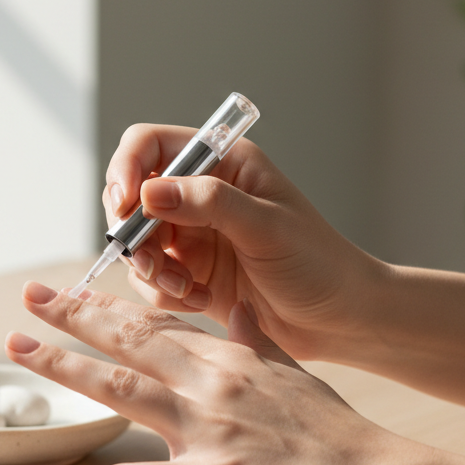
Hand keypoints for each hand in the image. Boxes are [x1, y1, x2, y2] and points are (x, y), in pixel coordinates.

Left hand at [5, 283, 435, 464]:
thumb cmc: (339, 433)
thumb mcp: (296, 371)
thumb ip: (258, 342)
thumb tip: (242, 310)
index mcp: (229, 358)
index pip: (156, 321)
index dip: (109, 305)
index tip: (74, 290)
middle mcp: (208, 383)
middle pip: (127, 341)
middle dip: (72, 317)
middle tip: (28, 300)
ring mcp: (204, 430)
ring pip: (119, 390)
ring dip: (64, 368)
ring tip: (20, 350)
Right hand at [103, 127, 383, 360]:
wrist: (340, 319)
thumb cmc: (318, 262)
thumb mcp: (266, 226)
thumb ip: (209, 203)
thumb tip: (149, 192)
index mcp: (222, 164)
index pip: (150, 145)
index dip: (127, 168)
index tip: (124, 205)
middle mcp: (200, 194)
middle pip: (131, 196)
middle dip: (133, 231)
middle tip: (152, 261)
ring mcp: (192, 234)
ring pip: (136, 241)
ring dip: (150, 268)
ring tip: (184, 288)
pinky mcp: (189, 273)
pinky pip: (150, 278)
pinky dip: (164, 293)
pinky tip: (199, 300)